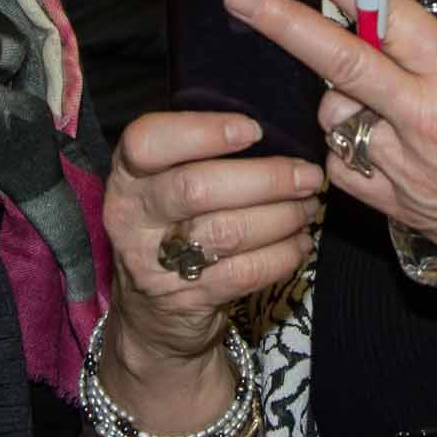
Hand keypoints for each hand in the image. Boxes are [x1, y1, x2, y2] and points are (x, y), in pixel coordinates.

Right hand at [102, 111, 320, 376]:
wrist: (150, 309)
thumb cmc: (171, 221)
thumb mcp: (163, 181)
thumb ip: (197, 151)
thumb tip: (277, 127)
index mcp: (127, 174)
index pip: (146, 142)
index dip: (202, 132)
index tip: (253, 130)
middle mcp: (132, 216)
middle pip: (197, 188)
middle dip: (265, 179)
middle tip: (307, 174)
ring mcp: (156, 262)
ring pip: (228, 232)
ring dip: (282, 217)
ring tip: (309, 205)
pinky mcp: (187, 298)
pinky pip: (245, 273)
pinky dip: (282, 255)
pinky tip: (300, 241)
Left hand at [222, 0, 436, 313]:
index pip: (386, 19)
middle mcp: (428, 123)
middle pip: (338, 67)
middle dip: (283, 26)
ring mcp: (410, 170)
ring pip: (336, 119)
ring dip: (334, 94)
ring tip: (362, 83)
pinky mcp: (403, 208)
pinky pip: (346, 169)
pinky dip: (345, 144)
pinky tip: (366, 130)